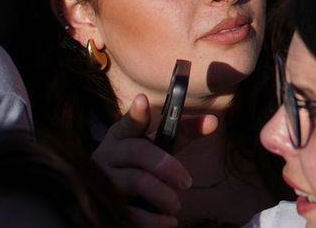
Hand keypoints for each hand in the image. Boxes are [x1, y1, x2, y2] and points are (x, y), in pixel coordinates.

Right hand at [92, 94, 207, 227]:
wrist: (110, 197)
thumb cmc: (140, 165)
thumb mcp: (158, 146)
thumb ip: (183, 133)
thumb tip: (213, 121)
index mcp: (122, 134)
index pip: (129, 121)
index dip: (136, 112)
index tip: (143, 100)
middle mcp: (108, 153)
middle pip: (140, 152)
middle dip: (169, 167)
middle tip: (187, 182)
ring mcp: (102, 179)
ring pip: (137, 181)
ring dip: (164, 195)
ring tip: (175, 204)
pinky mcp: (104, 204)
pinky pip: (129, 211)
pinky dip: (153, 219)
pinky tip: (168, 221)